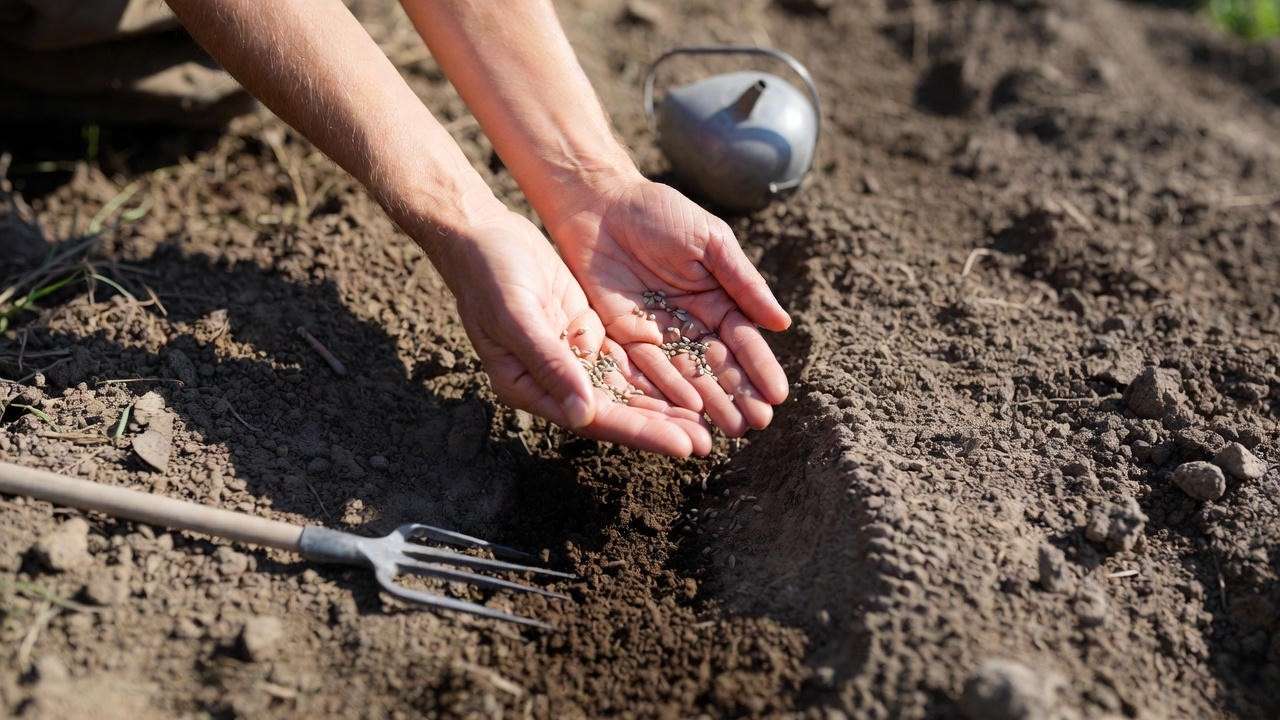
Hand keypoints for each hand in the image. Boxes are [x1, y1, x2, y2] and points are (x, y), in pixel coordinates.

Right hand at [424, 208, 712, 456]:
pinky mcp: (585, 332)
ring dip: (664, 403)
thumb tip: (584, 415)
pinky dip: (655, 370)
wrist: (480, 235)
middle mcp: (552, 380)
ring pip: (626, 387)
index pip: (593, 418)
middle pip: (616, 409)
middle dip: (661, 425)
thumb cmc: (489, 275)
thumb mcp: (517, 317)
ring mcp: (571, 356)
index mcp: (528, 387)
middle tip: (708, 442)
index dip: (640, 431)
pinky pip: (626, 358)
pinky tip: (689, 379)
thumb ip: (550, 365)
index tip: (682, 444)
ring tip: (707, 420)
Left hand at [546, 177, 790, 436]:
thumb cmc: (659, 212)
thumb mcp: (710, 241)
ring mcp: (659, 332)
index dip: (759, 367)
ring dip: (709, 402)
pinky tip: (689, 410)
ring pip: (687, 374)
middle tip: (757, 424)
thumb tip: (781, 324)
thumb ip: (743, 282)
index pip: (743, 340)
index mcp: (718, 298)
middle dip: (739, 394)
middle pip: (717, 365)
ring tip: (730, 429)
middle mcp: (691, 322)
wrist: (600, 203)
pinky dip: (668, 389)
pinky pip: (649, 368)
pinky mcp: (624, 336)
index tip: (778, 395)